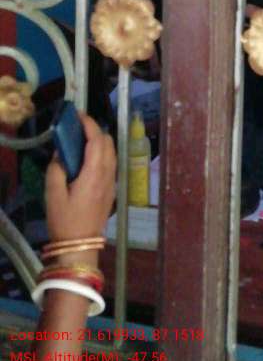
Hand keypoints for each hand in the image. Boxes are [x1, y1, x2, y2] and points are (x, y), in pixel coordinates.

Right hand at [45, 115, 115, 254]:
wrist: (80, 245)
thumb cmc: (65, 220)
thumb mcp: (53, 194)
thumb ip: (56, 169)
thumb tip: (60, 153)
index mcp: (94, 173)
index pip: (97, 140)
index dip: (90, 124)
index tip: (78, 115)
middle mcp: (107, 174)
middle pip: (108, 143)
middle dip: (95, 130)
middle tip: (77, 127)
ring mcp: (112, 182)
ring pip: (112, 152)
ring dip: (100, 141)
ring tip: (81, 140)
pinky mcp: (111, 190)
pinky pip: (111, 163)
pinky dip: (102, 153)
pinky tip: (88, 158)